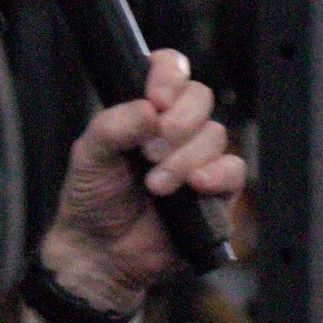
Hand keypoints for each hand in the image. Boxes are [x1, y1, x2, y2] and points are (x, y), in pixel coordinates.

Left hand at [37, 52, 244, 310]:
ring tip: (155, 186)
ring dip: (183, 160)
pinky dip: (216, 175)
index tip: (156, 100)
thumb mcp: (88, 155)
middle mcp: (175, 128)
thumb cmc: (93, 201)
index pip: (170, 68)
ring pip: (214, 135)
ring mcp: (198, 157)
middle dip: (176, 124)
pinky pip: (234, 169)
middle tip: (147, 153)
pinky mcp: (216, 190)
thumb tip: (150, 110)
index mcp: (145, 109)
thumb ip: (113, 125)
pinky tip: (194, 187)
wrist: (101, 253)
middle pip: (200, 98)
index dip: (168, 76)